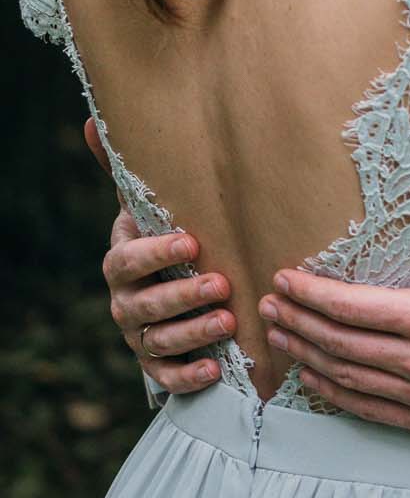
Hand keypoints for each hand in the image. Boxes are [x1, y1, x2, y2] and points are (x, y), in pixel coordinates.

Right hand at [92, 124, 234, 392]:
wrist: (173, 290)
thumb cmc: (167, 239)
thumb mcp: (149, 206)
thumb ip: (126, 170)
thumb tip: (92, 120)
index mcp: (123, 260)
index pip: (129, 259)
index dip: (157, 253)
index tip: (193, 242)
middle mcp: (125, 301)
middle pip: (145, 304)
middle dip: (183, 295)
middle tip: (222, 284)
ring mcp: (139, 336)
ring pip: (159, 340)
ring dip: (194, 333)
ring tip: (229, 322)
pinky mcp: (156, 366)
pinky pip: (166, 376)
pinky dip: (189, 375)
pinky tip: (215, 368)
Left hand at [258, 159, 409, 431]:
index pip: (351, 307)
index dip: (310, 293)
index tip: (284, 278)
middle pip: (339, 343)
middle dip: (297, 321)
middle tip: (268, 303)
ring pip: (347, 378)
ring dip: (307, 355)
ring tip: (279, 334)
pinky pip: (369, 410)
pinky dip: (335, 393)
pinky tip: (314, 376)